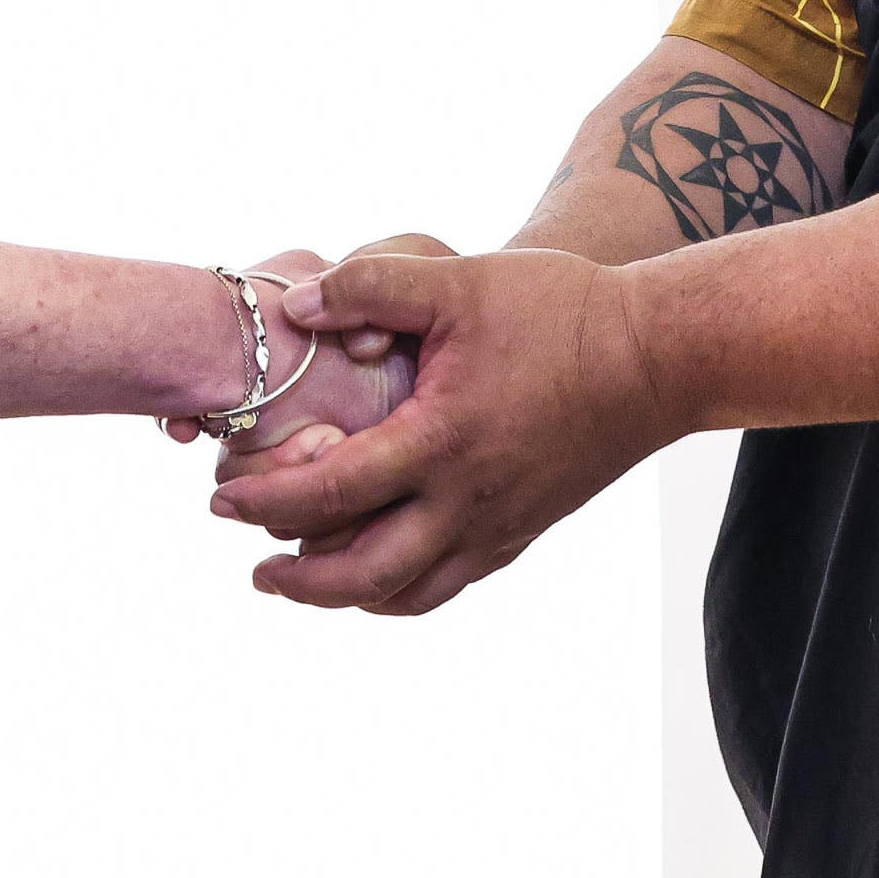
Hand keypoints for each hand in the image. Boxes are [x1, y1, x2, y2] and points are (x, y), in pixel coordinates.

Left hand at [208, 247, 676, 615]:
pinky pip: (448, 583)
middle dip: (295, 577)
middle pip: (360, 575)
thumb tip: (292, 308)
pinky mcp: (523, 531)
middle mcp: (468, 502)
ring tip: (299, 577)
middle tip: (252, 562)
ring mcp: (499, 526)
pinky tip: (376, 567)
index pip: (332, 494)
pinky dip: (398, 591)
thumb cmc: (560, 311)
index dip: (266, 501)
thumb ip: (371, 286)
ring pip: (405, 595)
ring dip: (343, 597)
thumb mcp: (460, 280)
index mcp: (442, 443)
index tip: (221, 497)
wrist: (657, 356)